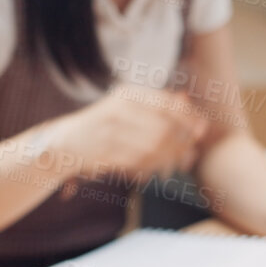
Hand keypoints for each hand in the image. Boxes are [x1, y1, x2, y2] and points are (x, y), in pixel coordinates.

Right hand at [54, 87, 207, 182]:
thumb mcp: (128, 108)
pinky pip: (136, 162)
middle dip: (180, 145)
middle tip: (188, 158)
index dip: (188, 118)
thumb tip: (187, 98)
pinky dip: (147, 169)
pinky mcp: (102, 150)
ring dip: (166, 161)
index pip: (167, 104)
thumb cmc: (104, 125)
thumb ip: (157, 103)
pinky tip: (150, 173)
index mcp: (128, 93)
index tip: (201, 131)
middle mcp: (119, 107)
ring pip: (152, 148)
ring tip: (171, 168)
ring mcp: (109, 129)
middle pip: (163, 128)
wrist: (64, 141)